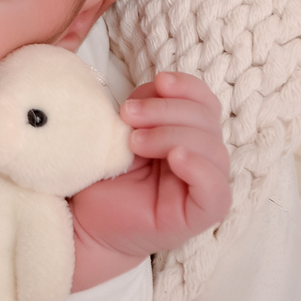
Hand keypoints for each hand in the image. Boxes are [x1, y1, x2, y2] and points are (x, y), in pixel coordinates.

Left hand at [70, 72, 231, 289]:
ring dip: (171, 134)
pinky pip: (216, 191)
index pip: (204, 102)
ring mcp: (201, 187)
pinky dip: (199, 168)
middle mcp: (200, 158)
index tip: (158, 81)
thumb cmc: (101, 175)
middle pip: (207, 121)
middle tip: (128, 115)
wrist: (83, 219)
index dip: (187, 87)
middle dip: (166, 110)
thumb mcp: (120, 131)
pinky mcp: (198, 215)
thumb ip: (143, 109)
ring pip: (212, 149)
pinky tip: (176, 157)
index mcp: (185, 134)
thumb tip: (158, 87)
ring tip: (134, 141)